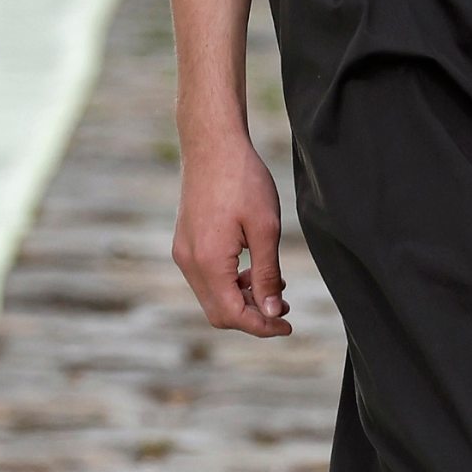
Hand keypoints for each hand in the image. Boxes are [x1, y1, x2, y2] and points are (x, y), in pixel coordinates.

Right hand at [171, 133, 290, 335]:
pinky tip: (253, 269)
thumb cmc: (243, 180)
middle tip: (283, 307)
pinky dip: (230, 283)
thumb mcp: (266, 228)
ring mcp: (183, 252)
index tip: (287, 325)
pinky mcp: (185, 242)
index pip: (233, 315)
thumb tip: (270, 312)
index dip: (262, 326)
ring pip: (212, 296)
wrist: (212, 144)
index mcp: (209, 262)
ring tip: (274, 285)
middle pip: (219, 312)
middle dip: (252, 316)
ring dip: (242, 299)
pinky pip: (206, 278)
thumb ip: (267, 274)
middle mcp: (189, 263)